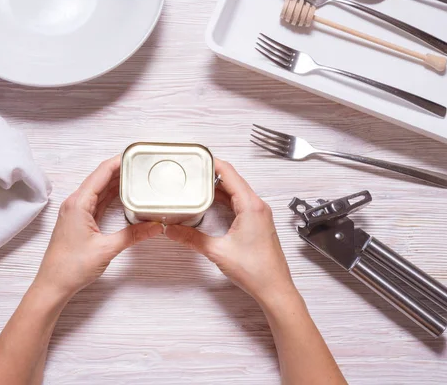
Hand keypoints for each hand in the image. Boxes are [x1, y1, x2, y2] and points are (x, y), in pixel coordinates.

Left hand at [34, 156, 162, 299]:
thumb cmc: (72, 267)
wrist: (53, 284)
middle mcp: (75, 203)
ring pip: (99, 190)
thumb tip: (156, 226)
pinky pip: (97, 202)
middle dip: (120, 170)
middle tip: (142, 165)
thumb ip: (133, 235)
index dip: (119, 161)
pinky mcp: (79, 221)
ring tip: (137, 177)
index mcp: (78, 203)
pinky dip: (111, 197)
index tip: (135, 154)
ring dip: (116, 183)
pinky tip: (124, 196)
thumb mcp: (107, 249)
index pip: (101, 173)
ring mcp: (76, 212)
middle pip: (100, 178)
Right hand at [165, 159, 294, 304]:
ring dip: (217, 188)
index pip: (230, 173)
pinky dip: (224, 200)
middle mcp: (257, 206)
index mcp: (251, 206)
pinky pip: (239, 203)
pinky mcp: (257, 224)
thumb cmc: (256, 271)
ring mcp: (259, 215)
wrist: (274, 289)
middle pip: (233, 180)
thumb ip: (191, 238)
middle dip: (211, 174)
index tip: (197, 158)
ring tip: (197, 186)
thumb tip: (172, 230)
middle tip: (191, 172)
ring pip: (236, 192)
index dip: (212, 162)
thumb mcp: (217, 252)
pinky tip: (210, 205)